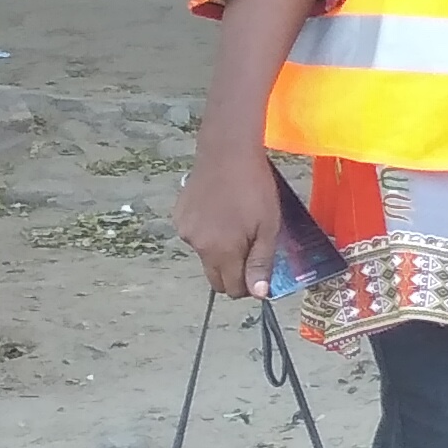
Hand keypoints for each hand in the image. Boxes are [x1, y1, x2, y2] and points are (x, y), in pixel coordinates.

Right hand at [173, 145, 285, 297]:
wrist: (227, 153)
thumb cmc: (254, 188)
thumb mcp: (268, 227)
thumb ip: (261, 262)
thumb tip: (258, 294)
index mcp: (222, 252)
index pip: (230, 288)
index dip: (246, 287)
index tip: (258, 276)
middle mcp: (198, 246)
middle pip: (214, 277)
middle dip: (232, 274)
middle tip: (250, 254)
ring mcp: (185, 230)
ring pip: (205, 255)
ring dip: (219, 251)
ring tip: (236, 224)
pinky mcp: (178, 216)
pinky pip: (195, 235)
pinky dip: (207, 232)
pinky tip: (219, 211)